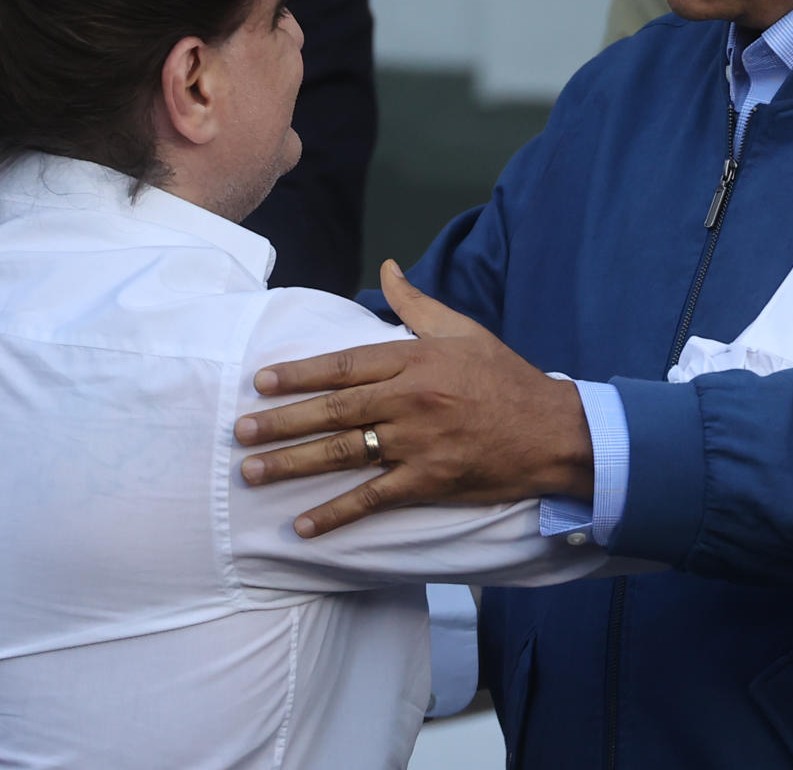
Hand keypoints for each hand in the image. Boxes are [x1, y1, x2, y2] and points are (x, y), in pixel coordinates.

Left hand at [234, 261, 592, 537]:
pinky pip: (373, 499)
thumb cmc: (505, 378)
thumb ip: (416, 302)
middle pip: (334, 410)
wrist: (552, 431)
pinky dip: (336, 513)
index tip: (260, 382)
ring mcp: (418, 443)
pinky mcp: (428, 481)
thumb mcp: (462, 330)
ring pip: (344, 453)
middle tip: (240, 431)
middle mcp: (410, 399)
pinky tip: (303, 526)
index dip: (299, 374)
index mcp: (414, 360)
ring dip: (294, 465)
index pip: (344, 365)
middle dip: (281, 421)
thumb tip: (387, 266)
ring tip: (253, 473)